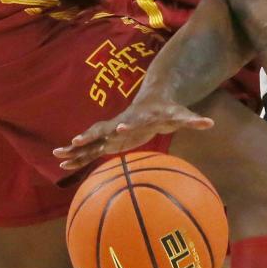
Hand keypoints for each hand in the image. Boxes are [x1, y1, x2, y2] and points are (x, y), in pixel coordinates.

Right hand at [55, 100, 213, 170]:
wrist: (155, 100)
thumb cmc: (169, 110)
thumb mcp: (182, 115)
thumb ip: (193, 119)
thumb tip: (210, 123)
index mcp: (137, 119)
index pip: (130, 122)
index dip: (125, 126)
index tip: (118, 130)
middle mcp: (120, 124)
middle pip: (101, 130)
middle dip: (88, 136)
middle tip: (74, 142)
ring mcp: (112, 132)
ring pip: (91, 141)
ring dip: (75, 149)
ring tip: (57, 158)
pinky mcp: (109, 140)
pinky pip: (91, 150)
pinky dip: (78, 156)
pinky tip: (64, 166)